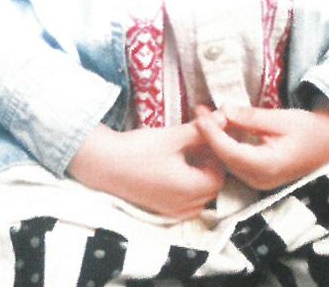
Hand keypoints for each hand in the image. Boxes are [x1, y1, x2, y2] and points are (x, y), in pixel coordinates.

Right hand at [67, 122, 226, 218]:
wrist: (104, 165)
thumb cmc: (140, 150)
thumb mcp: (173, 137)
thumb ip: (201, 130)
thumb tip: (224, 118)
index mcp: (189, 189)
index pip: (219, 175)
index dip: (216, 155)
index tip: (207, 137)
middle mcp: (183, 206)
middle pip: (211, 187)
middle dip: (209, 164)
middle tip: (199, 142)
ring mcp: (171, 210)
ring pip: (199, 195)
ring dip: (199, 175)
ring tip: (188, 151)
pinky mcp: (161, 209)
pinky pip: (186, 201)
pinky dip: (188, 185)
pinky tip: (176, 165)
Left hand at [195, 99, 328, 191]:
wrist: (328, 143)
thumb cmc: (308, 129)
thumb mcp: (280, 118)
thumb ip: (251, 117)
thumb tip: (224, 110)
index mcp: (267, 166)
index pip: (229, 151)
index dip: (211, 133)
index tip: (199, 114)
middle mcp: (259, 179)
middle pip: (224, 158)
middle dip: (209, 134)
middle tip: (198, 110)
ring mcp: (258, 182)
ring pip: (227, 162)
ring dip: (215, 139)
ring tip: (204, 116)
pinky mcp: (258, 177)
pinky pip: (235, 162)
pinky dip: (225, 145)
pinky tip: (220, 127)